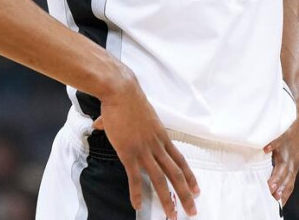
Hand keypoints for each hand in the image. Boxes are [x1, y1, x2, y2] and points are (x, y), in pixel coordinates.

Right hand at [94, 70, 198, 218]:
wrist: (121, 92)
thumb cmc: (128, 100)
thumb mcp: (136, 114)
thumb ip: (125, 124)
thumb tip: (101, 123)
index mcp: (161, 137)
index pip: (180, 160)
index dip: (189, 176)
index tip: (197, 189)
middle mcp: (157, 146)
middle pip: (175, 174)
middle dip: (185, 194)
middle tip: (193, 210)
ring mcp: (144, 150)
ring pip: (160, 180)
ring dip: (168, 199)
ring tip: (172, 216)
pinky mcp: (129, 153)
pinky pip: (135, 177)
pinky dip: (137, 192)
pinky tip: (139, 206)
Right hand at [264, 107, 298, 204]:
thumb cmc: (294, 138)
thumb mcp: (291, 155)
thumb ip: (284, 166)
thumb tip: (276, 179)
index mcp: (294, 163)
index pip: (291, 181)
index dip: (286, 191)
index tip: (279, 202)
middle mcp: (292, 157)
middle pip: (287, 175)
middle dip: (280, 186)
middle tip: (274, 196)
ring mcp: (289, 147)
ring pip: (282, 163)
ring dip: (276, 174)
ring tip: (270, 184)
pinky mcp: (286, 134)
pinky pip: (278, 140)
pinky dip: (273, 145)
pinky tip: (265, 150)